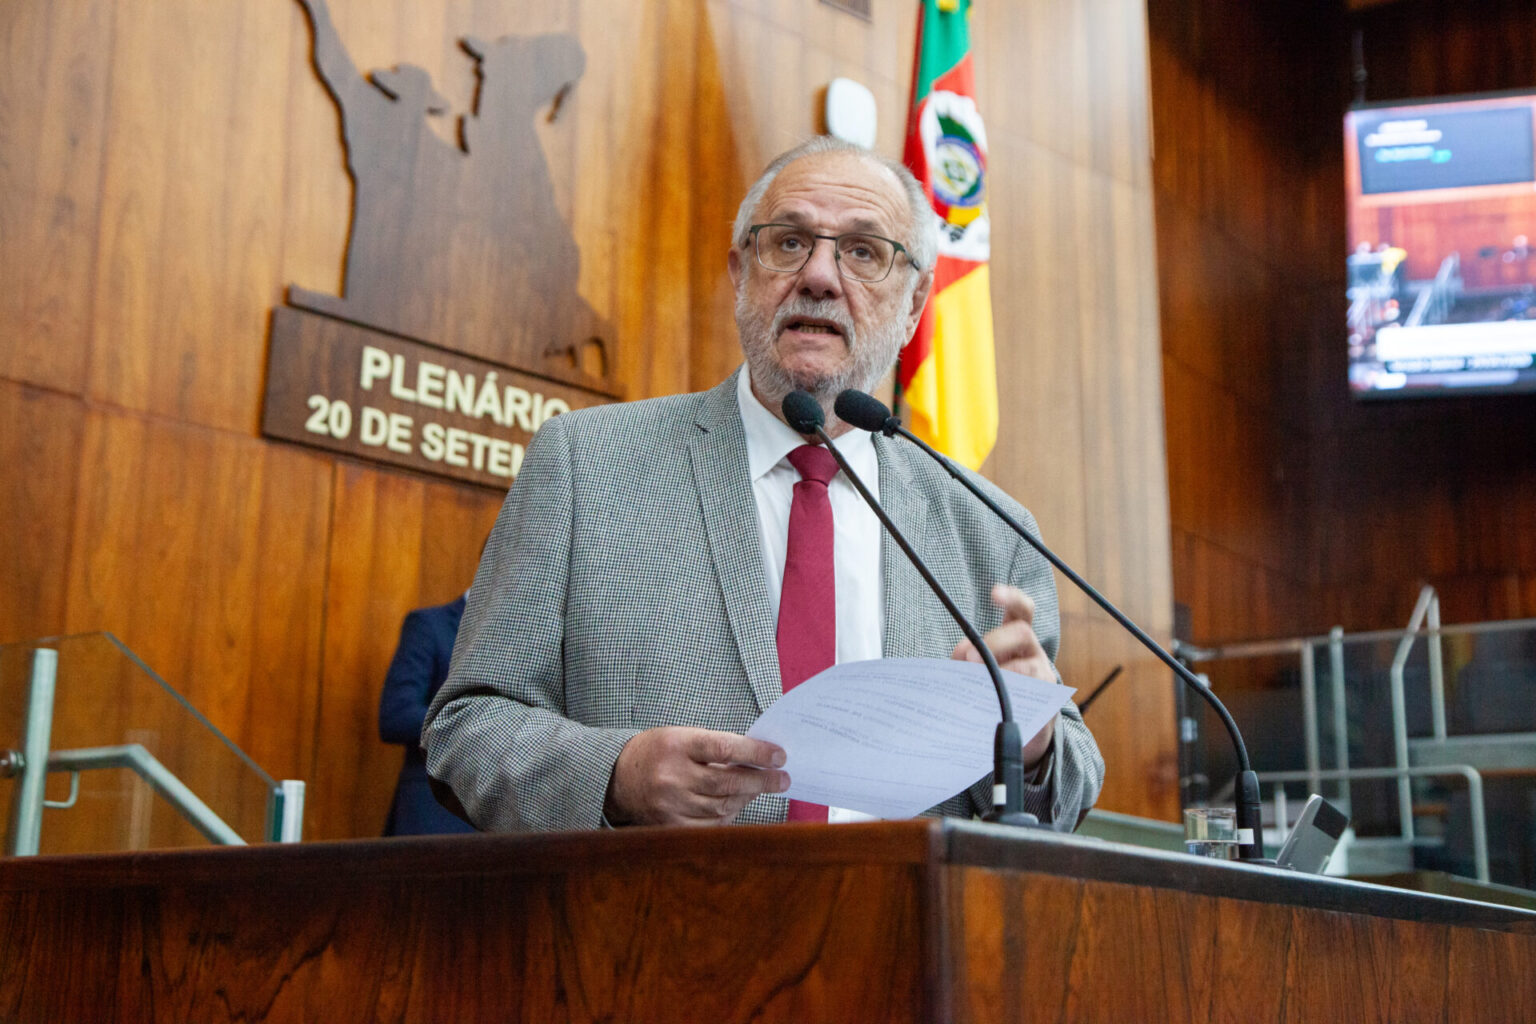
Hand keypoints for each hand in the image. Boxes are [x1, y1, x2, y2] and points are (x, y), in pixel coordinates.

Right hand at [605, 727, 789, 825]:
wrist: (618, 778)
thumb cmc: (658, 752)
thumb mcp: (681, 737)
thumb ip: (715, 747)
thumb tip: (758, 759)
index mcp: (676, 745)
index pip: (724, 748)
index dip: (756, 752)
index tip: (779, 756)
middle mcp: (671, 776)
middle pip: (727, 782)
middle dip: (761, 780)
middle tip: (782, 779)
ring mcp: (670, 804)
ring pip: (722, 806)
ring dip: (748, 797)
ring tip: (762, 788)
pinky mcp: (670, 826)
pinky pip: (710, 825)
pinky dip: (730, 815)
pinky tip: (739, 804)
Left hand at [952, 584, 1056, 767]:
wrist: (1022, 732)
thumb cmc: (994, 691)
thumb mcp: (979, 669)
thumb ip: (967, 657)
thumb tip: (961, 653)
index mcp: (1016, 639)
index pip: (1021, 610)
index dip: (1012, 598)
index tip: (995, 593)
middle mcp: (1033, 652)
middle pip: (1022, 632)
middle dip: (995, 641)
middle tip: (969, 658)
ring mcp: (1043, 677)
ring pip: (1029, 666)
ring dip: (1001, 672)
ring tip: (978, 684)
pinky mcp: (1046, 704)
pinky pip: (1031, 697)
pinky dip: (1009, 699)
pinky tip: (993, 706)